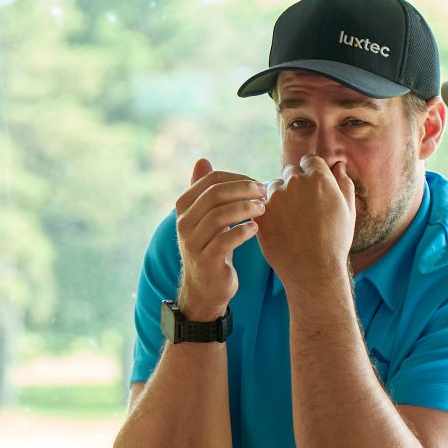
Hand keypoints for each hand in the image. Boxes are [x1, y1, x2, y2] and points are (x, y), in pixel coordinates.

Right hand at [171, 158, 267, 318]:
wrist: (205, 288)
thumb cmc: (211, 246)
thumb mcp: (206, 217)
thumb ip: (204, 191)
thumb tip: (201, 160)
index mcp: (183, 207)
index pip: (211, 180)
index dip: (237, 178)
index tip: (257, 184)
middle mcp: (183, 223)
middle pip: (214, 195)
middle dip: (244, 190)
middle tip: (265, 192)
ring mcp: (192, 243)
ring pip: (219, 216)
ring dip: (246, 209)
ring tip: (263, 210)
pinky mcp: (205, 261)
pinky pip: (225, 240)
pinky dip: (243, 231)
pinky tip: (256, 229)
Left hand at [254, 154, 357, 283]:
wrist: (314, 269)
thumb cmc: (335, 241)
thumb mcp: (348, 210)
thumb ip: (343, 182)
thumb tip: (338, 164)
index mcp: (319, 178)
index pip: (309, 160)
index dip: (310, 173)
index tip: (312, 189)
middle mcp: (296, 182)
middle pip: (290, 172)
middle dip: (294, 183)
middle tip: (301, 207)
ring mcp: (276, 197)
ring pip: (273, 187)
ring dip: (279, 196)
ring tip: (290, 219)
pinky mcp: (261, 213)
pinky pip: (261, 204)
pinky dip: (267, 212)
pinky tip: (278, 227)